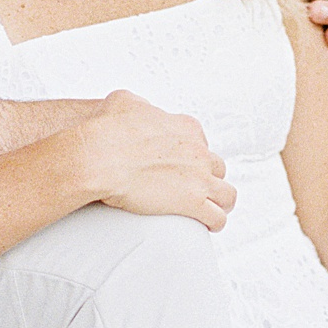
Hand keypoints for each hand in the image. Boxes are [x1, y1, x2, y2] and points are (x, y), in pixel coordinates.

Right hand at [76, 90, 236, 231]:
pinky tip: (207, 225)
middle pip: (216, 167)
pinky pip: (217, 217)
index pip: (201, 142)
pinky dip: (214, 222)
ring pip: (226, 194)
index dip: (193, 156)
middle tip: (195, 188)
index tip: (184, 165)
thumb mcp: (124, 102)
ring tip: (211, 209)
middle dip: (208, 178)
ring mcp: (199, 177)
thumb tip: (135, 107)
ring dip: (220, 202)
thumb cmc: (107, 131)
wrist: (100, 157)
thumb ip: (138, 104)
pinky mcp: (193, 202)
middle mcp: (198, 151)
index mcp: (186, 127)